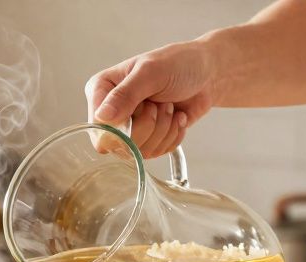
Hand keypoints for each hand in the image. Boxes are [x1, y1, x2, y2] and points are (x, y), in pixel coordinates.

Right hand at [85, 42, 217, 158]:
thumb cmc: (178, 63)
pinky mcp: (147, 139)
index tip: (144, 106)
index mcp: (102, 90)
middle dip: (149, 125)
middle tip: (159, 103)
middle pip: (119, 144)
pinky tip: (175, 117)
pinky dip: (172, 136)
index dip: (122, 125)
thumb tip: (102, 116)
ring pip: (139, 151)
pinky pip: (156, 153)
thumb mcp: (151, 72)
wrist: (207, 74)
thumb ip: (125, 94)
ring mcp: (129, 128)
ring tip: (169, 107)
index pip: (98, 126)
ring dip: (164, 129)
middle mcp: (111, 112)